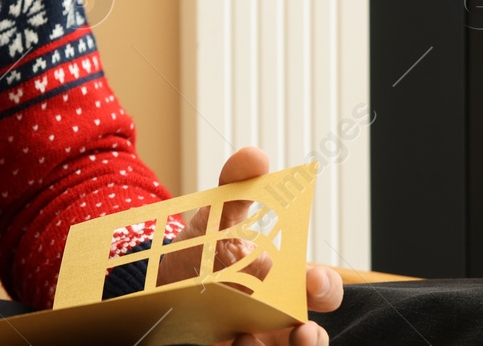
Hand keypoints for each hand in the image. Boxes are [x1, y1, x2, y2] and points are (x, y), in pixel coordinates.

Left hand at [156, 146, 342, 345]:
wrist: (157, 281)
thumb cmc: (202, 250)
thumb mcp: (215, 217)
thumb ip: (236, 187)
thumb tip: (256, 156)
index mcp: (284, 282)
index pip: (320, 290)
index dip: (325, 287)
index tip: (314, 280)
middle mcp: (277, 318)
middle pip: (310, 337)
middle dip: (313, 339)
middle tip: (303, 333)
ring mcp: (254, 341)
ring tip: (252, 342)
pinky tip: (227, 344)